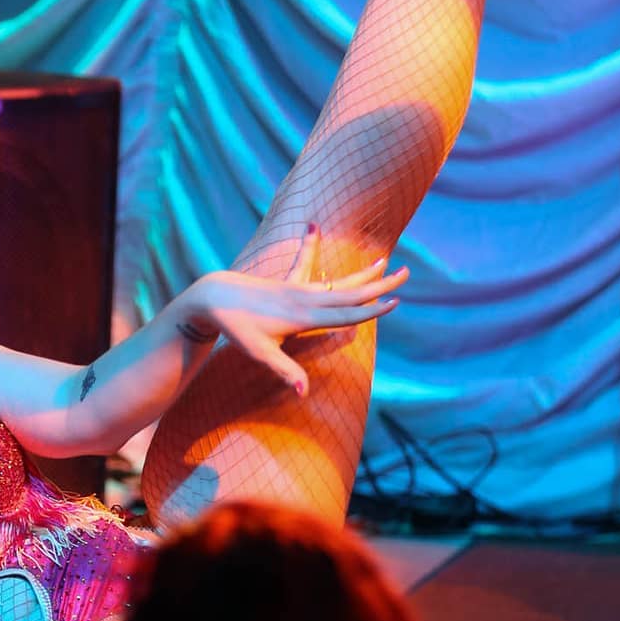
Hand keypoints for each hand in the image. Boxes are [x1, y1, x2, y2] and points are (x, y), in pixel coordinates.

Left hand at [184, 224, 407, 396]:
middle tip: (407, 274)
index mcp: (304, 317)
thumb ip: (285, 372)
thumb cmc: (237, 328)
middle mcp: (305, 298)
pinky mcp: (286, 282)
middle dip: (380, 285)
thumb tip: (304, 394)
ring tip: (384, 259)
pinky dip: (310, 246)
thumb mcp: (260, 353)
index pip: (346, 315)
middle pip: (350, 293)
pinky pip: (304, 263)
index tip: (396, 302)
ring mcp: (296, 288)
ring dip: (361, 272)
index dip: (372, 311)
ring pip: (336, 281)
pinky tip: (313, 226)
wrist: (213, 298)